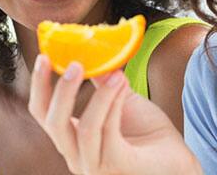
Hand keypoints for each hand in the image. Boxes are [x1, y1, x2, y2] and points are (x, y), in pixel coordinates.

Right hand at [28, 55, 201, 174]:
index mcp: (71, 138)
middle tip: (75, 63)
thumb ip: (102, 82)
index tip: (44, 57)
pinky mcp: (119, 165)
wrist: (177, 160)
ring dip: (98, 96)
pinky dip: (114, 104)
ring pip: (85, 129)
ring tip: (113, 72)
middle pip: (53, 124)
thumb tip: (91, 52)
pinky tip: (123, 84)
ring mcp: (96, 165)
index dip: (39, 86)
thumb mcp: (120, 99)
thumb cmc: (148, 134)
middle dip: (61, 91)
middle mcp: (76, 155)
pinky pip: (109, 134)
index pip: (42, 113)